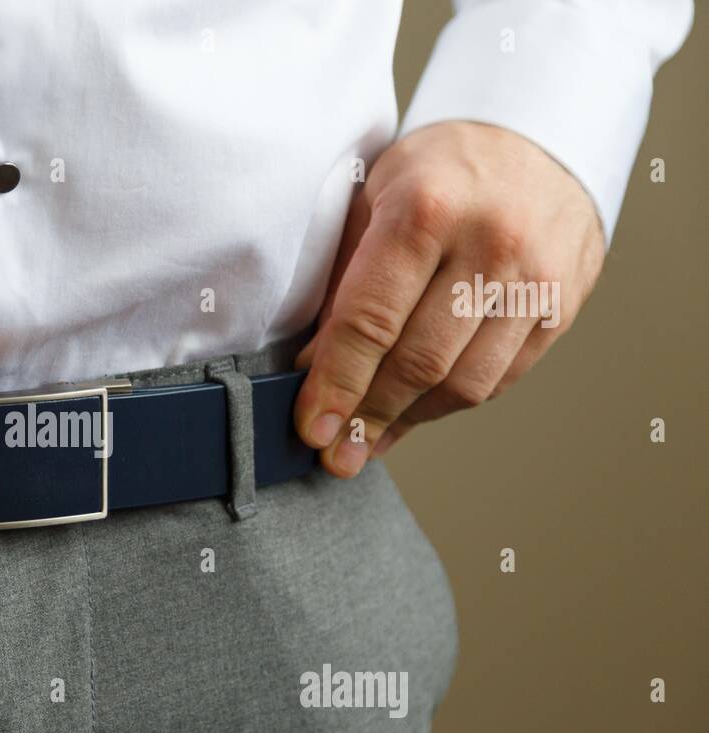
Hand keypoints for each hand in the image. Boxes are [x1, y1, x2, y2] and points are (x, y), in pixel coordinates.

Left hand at [294, 121, 605, 473]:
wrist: (537, 136)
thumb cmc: (437, 172)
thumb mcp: (372, 201)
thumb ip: (343, 283)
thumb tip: (313, 368)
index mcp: (426, 210)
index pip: (370, 321)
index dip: (337, 385)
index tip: (313, 429)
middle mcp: (489, 244)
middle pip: (419, 362)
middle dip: (368, 416)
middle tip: (336, 453)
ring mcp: (535, 278)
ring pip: (464, 383)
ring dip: (409, 420)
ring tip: (370, 439)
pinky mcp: (562, 305)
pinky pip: (500, 378)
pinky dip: (450, 405)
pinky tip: (414, 414)